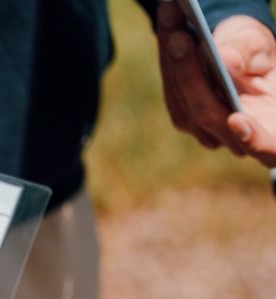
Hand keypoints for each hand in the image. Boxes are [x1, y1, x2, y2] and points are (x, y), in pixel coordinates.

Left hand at [158, 2, 275, 164]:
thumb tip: (224, 62)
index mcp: (272, 132)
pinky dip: (169, 51)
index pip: (267, 147)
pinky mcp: (183, 114)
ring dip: (174, 54)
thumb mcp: (263, 51)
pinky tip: (170, 22)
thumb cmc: (264, 58)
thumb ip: (248, 56)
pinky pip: (172, 84)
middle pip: (206, 112)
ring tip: (172, 14)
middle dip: (190, 70)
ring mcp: (203, 129)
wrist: (248, 55)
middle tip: (180, 34)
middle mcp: (234, 138)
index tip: (237, 119)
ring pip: (182, 97)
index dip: (253, 139)